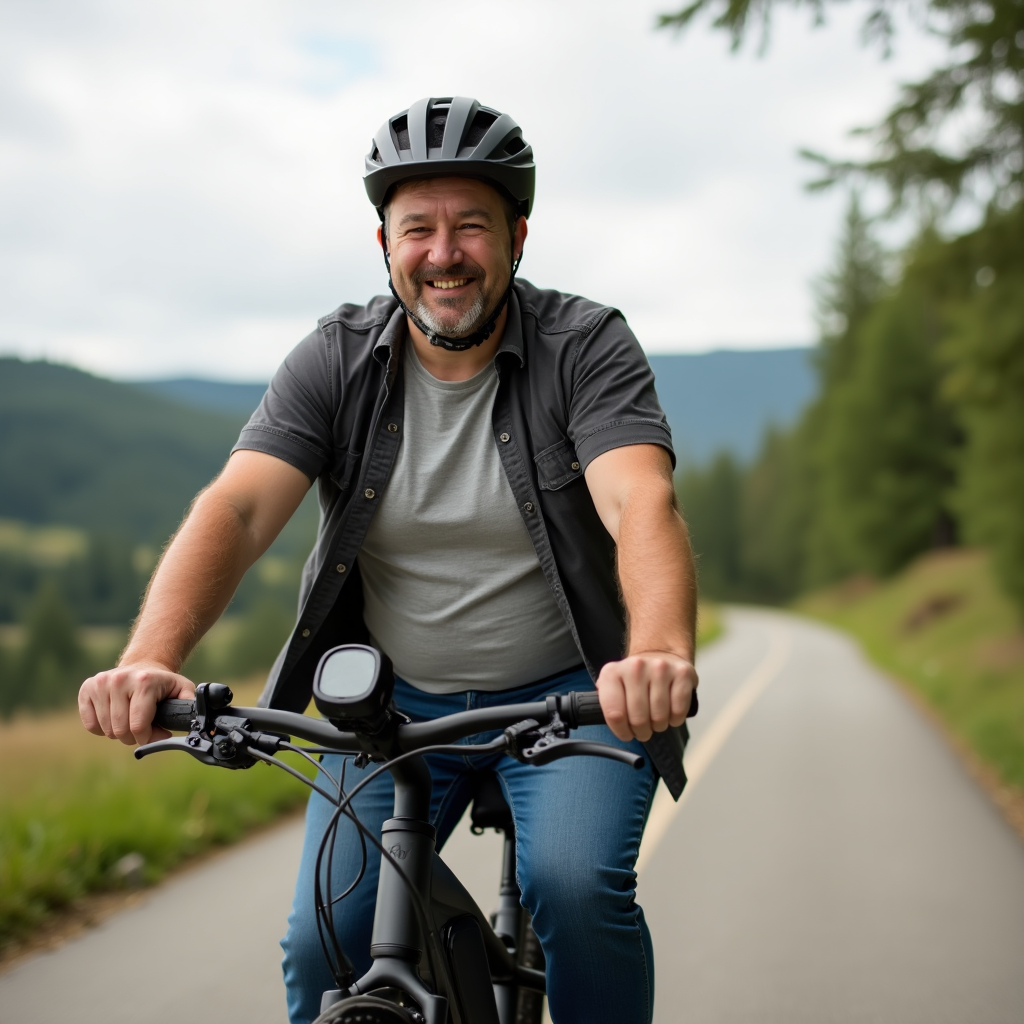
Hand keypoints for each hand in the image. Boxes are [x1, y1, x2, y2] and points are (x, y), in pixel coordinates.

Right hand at [78, 663, 195, 745]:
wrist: (142, 666)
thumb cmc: (163, 684)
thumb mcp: (182, 690)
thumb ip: (189, 705)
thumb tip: (194, 722)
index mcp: (143, 682)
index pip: (138, 726)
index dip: (148, 738)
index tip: (156, 734)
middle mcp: (119, 680)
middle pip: (120, 730)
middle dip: (134, 736)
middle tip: (143, 727)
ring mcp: (100, 683)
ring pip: (105, 729)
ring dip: (119, 732)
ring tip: (130, 719)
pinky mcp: (87, 688)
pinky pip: (90, 725)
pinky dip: (102, 728)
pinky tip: (114, 716)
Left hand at [596, 651, 697, 742]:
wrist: (660, 655)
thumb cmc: (635, 679)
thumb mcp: (613, 685)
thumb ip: (606, 701)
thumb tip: (603, 720)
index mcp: (613, 672)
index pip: (614, 714)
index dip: (621, 731)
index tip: (627, 734)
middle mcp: (635, 667)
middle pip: (638, 719)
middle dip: (641, 732)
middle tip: (643, 730)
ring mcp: (660, 669)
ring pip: (659, 717)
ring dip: (658, 726)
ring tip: (656, 720)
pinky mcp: (682, 673)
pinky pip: (679, 710)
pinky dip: (675, 719)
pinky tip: (671, 713)